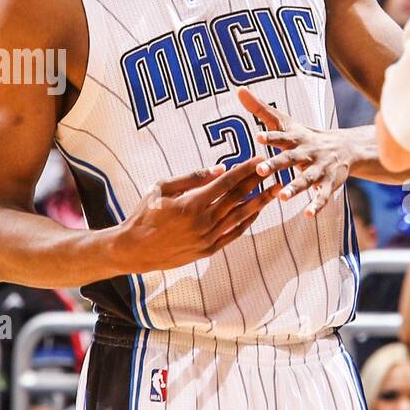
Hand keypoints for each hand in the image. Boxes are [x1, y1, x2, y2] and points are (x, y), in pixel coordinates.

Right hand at [113, 159, 268, 272]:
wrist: (134, 250)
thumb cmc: (144, 214)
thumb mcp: (161, 188)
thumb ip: (192, 178)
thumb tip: (220, 169)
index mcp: (192, 204)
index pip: (227, 183)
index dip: (245, 170)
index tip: (259, 159)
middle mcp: (203, 222)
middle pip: (238, 198)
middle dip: (258, 182)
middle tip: (274, 170)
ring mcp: (208, 238)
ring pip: (240, 217)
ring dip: (260, 202)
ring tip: (275, 191)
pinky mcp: (208, 250)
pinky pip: (234, 234)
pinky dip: (246, 222)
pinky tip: (256, 212)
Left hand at [239, 88, 356, 217]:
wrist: (344, 148)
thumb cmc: (305, 136)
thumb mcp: (286, 122)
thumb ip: (261, 109)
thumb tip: (238, 89)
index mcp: (295, 139)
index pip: (281, 137)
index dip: (270, 136)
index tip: (258, 136)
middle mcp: (307, 153)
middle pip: (290, 159)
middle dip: (275, 165)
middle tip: (260, 170)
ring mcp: (319, 170)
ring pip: (306, 180)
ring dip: (294, 188)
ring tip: (282, 196)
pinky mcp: (328, 185)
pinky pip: (322, 197)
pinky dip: (316, 205)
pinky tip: (307, 214)